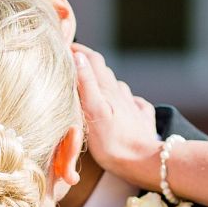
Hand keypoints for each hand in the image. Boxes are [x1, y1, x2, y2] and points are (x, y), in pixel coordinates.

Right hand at [73, 43, 161, 188]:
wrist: (144, 163)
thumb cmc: (114, 142)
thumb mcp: (94, 111)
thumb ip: (86, 83)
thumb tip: (77, 56)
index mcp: (107, 90)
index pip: (92, 61)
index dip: (78, 50)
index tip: (63, 44)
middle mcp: (121, 94)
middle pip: (104, 72)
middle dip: (88, 64)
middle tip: (73, 61)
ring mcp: (132, 107)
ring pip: (118, 87)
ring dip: (105, 82)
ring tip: (93, 85)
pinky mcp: (141, 121)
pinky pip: (134, 105)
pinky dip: (126, 100)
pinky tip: (126, 105)